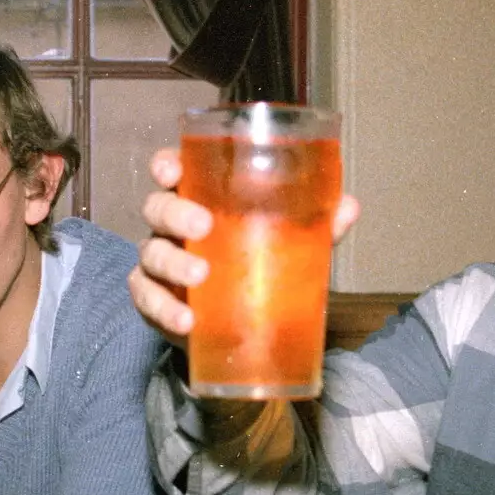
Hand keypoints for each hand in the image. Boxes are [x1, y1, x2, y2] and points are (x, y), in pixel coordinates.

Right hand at [128, 147, 360, 348]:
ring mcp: (160, 263)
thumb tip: (348, 206)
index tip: (173, 171)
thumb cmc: (256, 266)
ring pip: (151, 252)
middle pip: (157, 208)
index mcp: (199, 199)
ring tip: (200, 276)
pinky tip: (186, 319)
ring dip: (172, 263)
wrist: (236, 328)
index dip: (166, 165)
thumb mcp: (288, 244)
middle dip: (175, 213)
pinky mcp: (155, 300)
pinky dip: (163, 308)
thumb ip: (313, 226)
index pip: (172, 171)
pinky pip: (146, 298)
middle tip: (203, 226)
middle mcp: (172, 227)